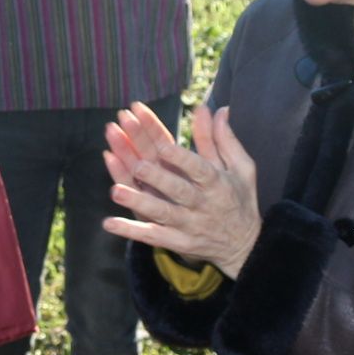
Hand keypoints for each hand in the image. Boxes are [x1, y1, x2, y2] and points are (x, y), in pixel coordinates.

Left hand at [101, 101, 261, 277]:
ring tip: (115, 192)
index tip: (163, 145)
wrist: (245, 246)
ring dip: (138, 203)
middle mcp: (202, 205)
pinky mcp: (177, 242)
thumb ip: (223, 139)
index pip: (199, 169)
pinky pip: (152, 237)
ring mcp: (189, 226)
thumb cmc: (240, 199)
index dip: (181, 158)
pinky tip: (109, 223)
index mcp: (217, 183)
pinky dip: (131, 231)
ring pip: (161, 214)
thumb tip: (216, 108)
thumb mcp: (240, 167)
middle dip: (157, 178)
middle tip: (136, 164)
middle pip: (177, 190)